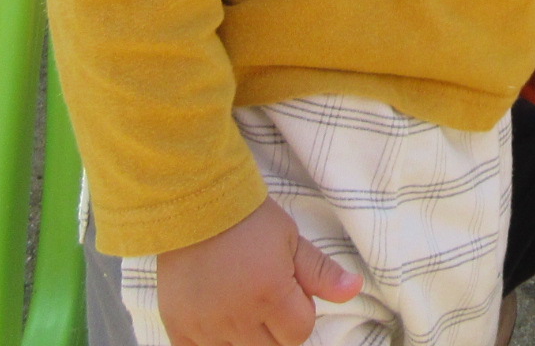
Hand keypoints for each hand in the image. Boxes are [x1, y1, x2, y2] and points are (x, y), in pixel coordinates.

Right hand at [156, 198, 361, 345]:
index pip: (299, 333)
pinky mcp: (179, 327)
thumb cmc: (249, 218)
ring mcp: (205, 326)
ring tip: (238, 301)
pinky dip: (212, 342)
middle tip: (263, 294)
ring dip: (244, 335)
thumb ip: (321, 272)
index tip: (287, 288)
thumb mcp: (291, 239)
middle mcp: (237, 317)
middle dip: (275, 327)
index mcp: (270, 294)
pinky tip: (215, 316)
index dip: (299, 311)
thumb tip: (354, 289)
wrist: (195, 203)